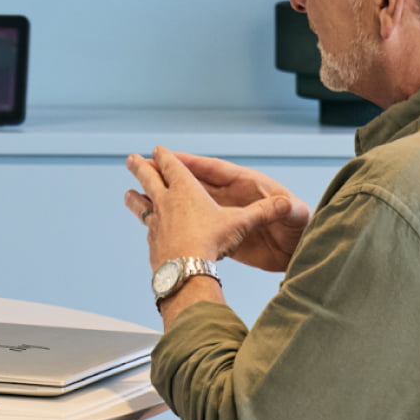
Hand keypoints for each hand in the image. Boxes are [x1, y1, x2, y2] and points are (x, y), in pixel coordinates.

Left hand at [124, 147, 301, 271]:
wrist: (186, 270)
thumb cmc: (213, 241)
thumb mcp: (242, 224)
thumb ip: (264, 212)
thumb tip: (292, 204)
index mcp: (185, 190)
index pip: (172, 166)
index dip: (165, 157)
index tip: (156, 149)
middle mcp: (165, 202)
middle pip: (149, 179)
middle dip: (140, 167)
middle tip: (130, 159)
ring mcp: (156, 222)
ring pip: (141, 204)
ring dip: (134, 197)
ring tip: (127, 194)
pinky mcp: (152, 242)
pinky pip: (148, 230)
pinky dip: (148, 226)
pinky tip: (148, 230)